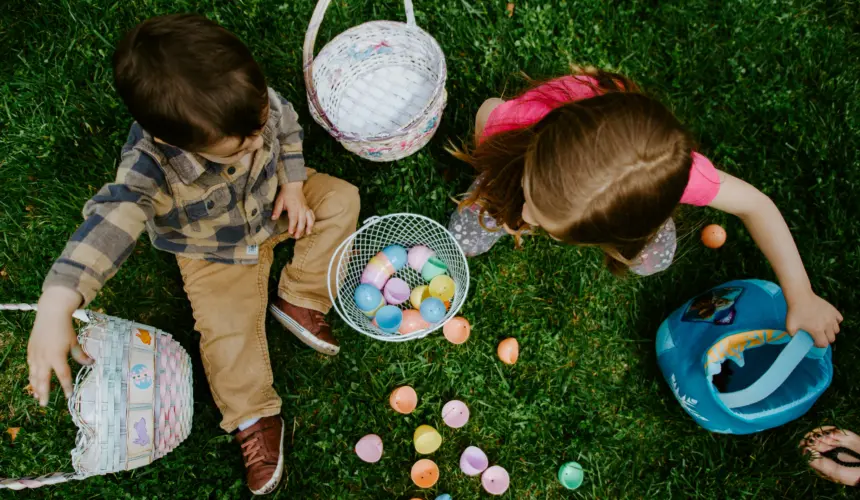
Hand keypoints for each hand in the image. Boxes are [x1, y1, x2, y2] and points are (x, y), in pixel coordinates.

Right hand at [27, 287, 91, 405]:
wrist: (50, 314)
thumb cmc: (65, 328)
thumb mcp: (75, 342)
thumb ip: (80, 355)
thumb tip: (90, 363)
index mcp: (57, 357)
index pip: (63, 376)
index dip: (66, 387)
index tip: (68, 395)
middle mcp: (44, 358)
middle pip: (43, 380)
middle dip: (44, 393)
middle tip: (44, 404)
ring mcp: (35, 355)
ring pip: (34, 375)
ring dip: (35, 387)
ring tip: (37, 396)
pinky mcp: (30, 351)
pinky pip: (30, 367)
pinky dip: (31, 376)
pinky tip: (33, 381)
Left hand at [272, 181, 314, 237]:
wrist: (293, 186)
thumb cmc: (285, 194)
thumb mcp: (279, 201)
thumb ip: (276, 210)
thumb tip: (273, 218)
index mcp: (293, 207)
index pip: (293, 218)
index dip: (292, 226)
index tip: (290, 232)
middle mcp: (301, 208)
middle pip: (302, 221)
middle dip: (300, 229)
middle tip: (296, 236)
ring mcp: (305, 208)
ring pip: (309, 218)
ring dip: (309, 226)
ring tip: (308, 233)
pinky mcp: (308, 208)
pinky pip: (312, 215)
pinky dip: (312, 221)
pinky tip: (311, 226)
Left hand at [785, 289, 842, 347]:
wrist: (800, 297)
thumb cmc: (795, 311)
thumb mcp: (790, 326)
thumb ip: (793, 335)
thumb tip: (796, 339)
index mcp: (817, 330)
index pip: (823, 344)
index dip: (818, 345)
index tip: (813, 341)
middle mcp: (827, 325)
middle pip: (831, 338)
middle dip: (825, 339)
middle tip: (818, 335)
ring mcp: (832, 317)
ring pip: (836, 330)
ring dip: (831, 331)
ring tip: (823, 328)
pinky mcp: (834, 311)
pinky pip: (839, 320)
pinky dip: (835, 322)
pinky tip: (828, 320)